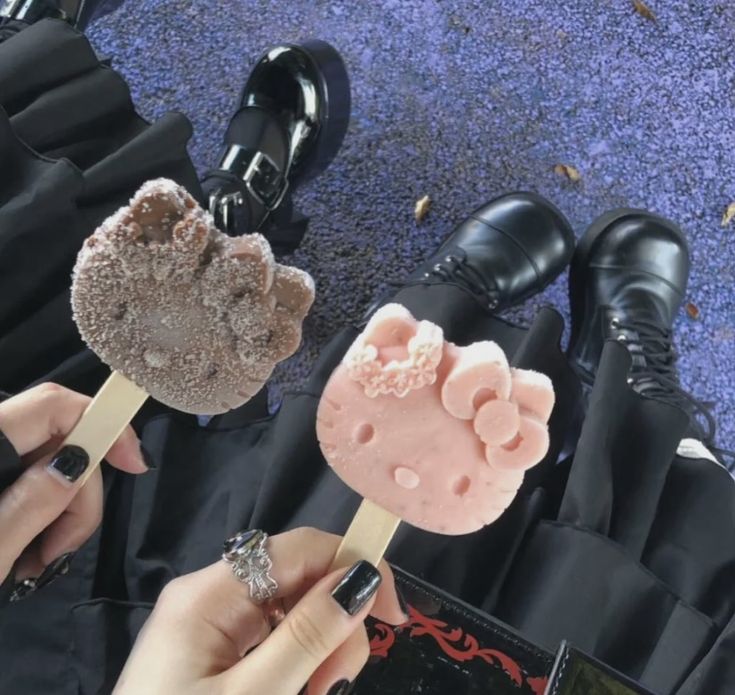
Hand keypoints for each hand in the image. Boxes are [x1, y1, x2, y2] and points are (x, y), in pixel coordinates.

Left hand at [0, 383, 148, 590]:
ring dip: (62, 510)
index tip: (134, 465)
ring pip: (52, 464)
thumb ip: (34, 502)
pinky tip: (30, 548)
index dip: (104, 424)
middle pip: (62, 441)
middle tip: (63, 547)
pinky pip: (32, 480)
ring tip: (42, 559)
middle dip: (79, 493)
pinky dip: (42, 512)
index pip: (56, 404)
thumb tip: (80, 461)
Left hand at [115, 528, 406, 694]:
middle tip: (336, 686)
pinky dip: (298, 663)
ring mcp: (210, 625)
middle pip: (300, 581)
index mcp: (209, 593)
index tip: (393, 618)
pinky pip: (273, 640)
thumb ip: (307, 635)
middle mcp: (210, 595)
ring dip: (319, 651)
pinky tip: (300, 690)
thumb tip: (362, 574)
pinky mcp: (213, 653)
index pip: (300, 548)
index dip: (354, 566)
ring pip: (292, 613)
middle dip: (333, 626)